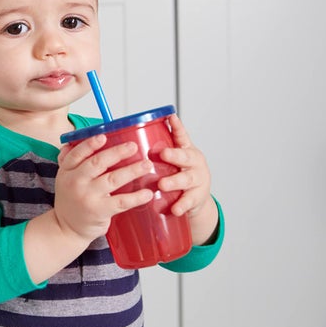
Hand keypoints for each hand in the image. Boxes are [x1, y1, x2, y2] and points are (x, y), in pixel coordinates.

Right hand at [54, 135, 154, 242]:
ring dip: (132, 170)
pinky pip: (121, 202)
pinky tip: (147, 193)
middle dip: (117, 153)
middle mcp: (76, 182)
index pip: (77, 154)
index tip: (104, 136)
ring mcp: (88, 197)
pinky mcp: (100, 211)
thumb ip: (73, 160)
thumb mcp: (65, 178)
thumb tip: (84, 139)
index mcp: (67, 171)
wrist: (66, 228)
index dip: (90, 144)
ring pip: (112, 179)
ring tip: (147, 165)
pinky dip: (136, 197)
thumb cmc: (71, 199)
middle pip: (97, 163)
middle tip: (133, 147)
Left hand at [158, 114, 218, 244]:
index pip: (182, 136)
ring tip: (163, 184)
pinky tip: (175, 208)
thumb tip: (128, 133)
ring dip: (174, 181)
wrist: (195, 200)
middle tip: (163, 153)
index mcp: (186, 150)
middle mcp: (194, 163)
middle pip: (186, 157)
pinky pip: (188, 201)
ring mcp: (197, 180)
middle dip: (175, 155)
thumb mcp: (171, 160)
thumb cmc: (177, 174)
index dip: (177, 127)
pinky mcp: (196, 198)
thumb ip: (157, 148)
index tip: (171, 118)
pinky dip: (181, 205)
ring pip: (186, 179)